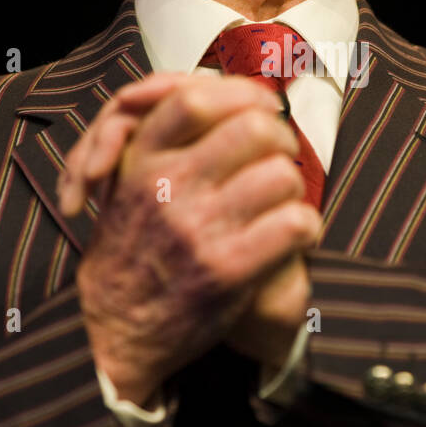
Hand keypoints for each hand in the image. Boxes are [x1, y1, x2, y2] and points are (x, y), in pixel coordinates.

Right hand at [60, 73, 321, 405]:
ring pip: (281, 174)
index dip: (243, 95)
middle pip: (252, 129)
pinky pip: (295, 223)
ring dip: (295, 186)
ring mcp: (197, 229)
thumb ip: (168, 141)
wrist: (118, 331)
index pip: (195, 99)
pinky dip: (307, 227)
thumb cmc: (134, 251)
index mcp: (141, 162)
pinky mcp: (227, 270)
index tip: (264, 106)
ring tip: (284, 202)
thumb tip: (226, 95)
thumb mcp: (129, 184)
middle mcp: (166, 189)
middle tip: (282, 156)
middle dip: (281, 138)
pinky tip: (294, 236)